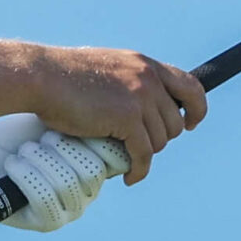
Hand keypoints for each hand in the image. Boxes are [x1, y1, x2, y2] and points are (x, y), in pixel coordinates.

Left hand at [0, 115, 131, 230]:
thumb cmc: (19, 132)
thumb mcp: (57, 119)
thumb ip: (88, 117)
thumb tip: (119, 108)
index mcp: (98, 163)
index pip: (115, 157)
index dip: (91, 138)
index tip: (64, 124)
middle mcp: (90, 190)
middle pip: (93, 170)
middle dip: (63, 147)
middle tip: (42, 138)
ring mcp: (71, 208)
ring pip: (67, 183)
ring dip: (41, 160)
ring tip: (24, 149)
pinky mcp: (49, 222)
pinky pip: (45, 199)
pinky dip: (26, 176)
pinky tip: (13, 164)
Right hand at [29, 47, 206, 184]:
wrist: (43, 77)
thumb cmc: (66, 76)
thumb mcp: (108, 69)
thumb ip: (129, 82)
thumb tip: (141, 105)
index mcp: (145, 64)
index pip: (190, 85)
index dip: (197, 108)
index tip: (191, 124)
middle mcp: (148, 78)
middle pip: (175, 121)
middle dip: (161, 138)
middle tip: (140, 147)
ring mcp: (139, 97)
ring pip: (160, 140)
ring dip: (145, 154)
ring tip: (127, 157)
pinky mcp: (126, 117)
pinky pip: (144, 153)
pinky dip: (139, 169)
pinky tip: (129, 176)